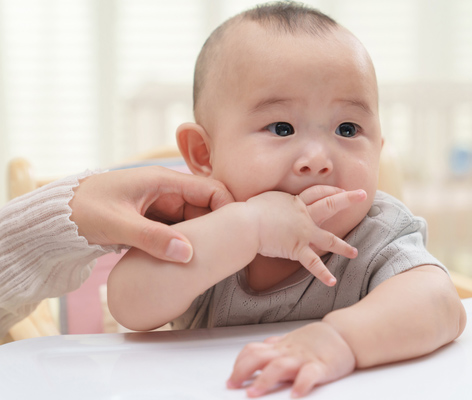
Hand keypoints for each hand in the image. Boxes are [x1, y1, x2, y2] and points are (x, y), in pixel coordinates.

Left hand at [69, 166, 233, 262]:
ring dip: (199, 237)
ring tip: (211, 259)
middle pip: (205, 207)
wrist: (54, 218)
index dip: (227, 207)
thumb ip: (152, 238)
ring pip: (192, 221)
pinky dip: (184, 243)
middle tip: (226, 252)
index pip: (209, 189)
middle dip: (215, 227)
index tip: (236, 232)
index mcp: (162, 181)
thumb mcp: (118, 224)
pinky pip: (176, 231)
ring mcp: (158, 206)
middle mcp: (165, 190)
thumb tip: (187, 254)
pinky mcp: (151, 220)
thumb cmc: (81, 210)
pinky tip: (188, 260)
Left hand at [227, 322, 355, 397]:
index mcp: (280, 347)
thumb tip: (256, 350)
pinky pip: (309, 374)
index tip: (230, 379)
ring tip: (254, 394)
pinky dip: (301, 384)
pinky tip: (295, 395)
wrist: (345, 335)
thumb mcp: (292, 341)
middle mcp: (288, 352)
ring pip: (279, 366)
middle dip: (243, 371)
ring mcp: (304, 359)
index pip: (253, 351)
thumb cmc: (317, 341)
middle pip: (259, 357)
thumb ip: (274, 346)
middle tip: (233, 386)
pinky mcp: (321, 367)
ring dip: (264, 380)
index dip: (239, 364)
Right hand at [246, 186, 366, 285]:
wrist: (247, 223)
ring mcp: (303, 232)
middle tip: (363, 195)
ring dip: (343, 247)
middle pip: (330, 204)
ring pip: (329, 239)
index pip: (316, 193)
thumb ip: (275, 203)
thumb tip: (271, 205)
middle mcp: (303, 215)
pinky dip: (323, 273)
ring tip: (355, 252)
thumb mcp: (266, 200)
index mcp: (295, 201)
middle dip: (348, 199)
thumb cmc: (250, 211)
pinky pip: (313, 263)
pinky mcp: (297, 248)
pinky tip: (332, 281)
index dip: (329, 190)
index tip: (340, 190)